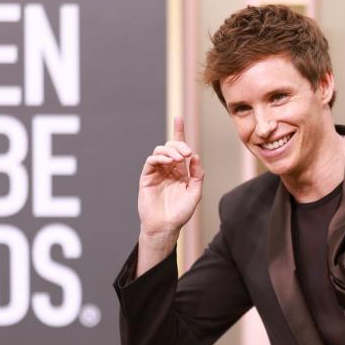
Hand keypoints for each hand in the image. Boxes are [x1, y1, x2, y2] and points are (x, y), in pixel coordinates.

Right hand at [137, 115, 204, 244]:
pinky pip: (152, 160)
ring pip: (161, 151)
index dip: (179, 132)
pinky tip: (168, 162)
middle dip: (180, 145)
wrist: (166, 226)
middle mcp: (168, 169)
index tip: (179, 118)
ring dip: (171, 151)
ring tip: (180, 159)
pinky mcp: (147, 177)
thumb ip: (197, 174)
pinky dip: (160, 157)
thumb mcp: (195, 192)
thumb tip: (195, 156)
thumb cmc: (181, 213)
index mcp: (181, 172)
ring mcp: (157, 172)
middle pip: (171, 147)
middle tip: (187, 154)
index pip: (179, 148)